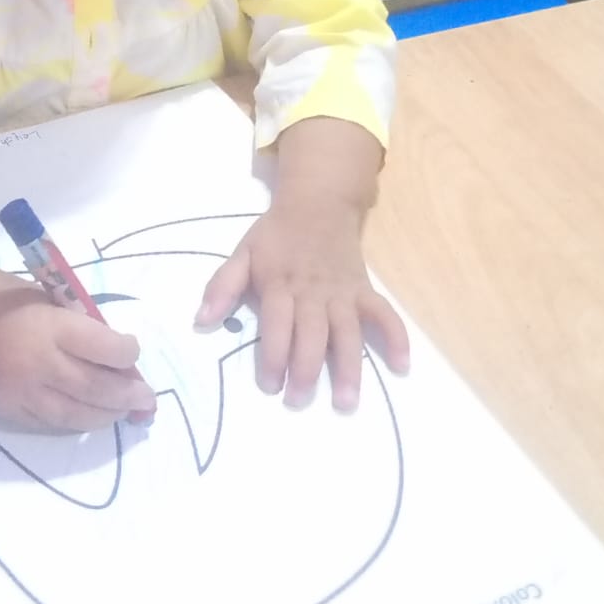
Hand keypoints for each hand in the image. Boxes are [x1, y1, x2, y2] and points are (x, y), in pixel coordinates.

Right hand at [0, 193, 155, 435]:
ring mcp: (19, 391)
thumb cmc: (9, 296)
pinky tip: (90, 415)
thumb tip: (119, 358)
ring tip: (124, 411)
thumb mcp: (52, 297)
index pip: (105, 349)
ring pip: (76, 414)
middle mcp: (36, 362)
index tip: (133, 351)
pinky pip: (50, 422)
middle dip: (127, 395)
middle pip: (96, 388)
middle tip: (147, 398)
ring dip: (106, 415)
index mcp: (50, 325)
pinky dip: (75, 420)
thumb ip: (82, 326)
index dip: (127, 353)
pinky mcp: (6, 408)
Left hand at [196, 118, 409, 416]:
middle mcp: (313, 293)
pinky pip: (384, 314)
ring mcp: (343, 293)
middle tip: (300, 400)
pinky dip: (396, 337)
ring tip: (347, 400)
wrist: (318, 203)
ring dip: (349, 366)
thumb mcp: (243, 253)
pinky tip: (402, 365)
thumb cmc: (276, 234)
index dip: (273, 355)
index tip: (269, 385)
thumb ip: (223, 286)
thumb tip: (200, 320)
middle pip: (312, 334)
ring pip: (348, 332)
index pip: (277, 325)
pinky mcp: (364, 290)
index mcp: (281, 285)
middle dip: (307, 369)